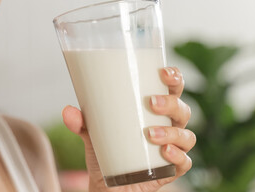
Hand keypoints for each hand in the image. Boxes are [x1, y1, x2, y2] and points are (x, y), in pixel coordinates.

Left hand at [62, 67, 195, 191]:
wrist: (108, 184)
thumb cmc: (107, 150)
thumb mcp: (91, 133)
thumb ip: (80, 122)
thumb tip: (68, 111)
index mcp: (155, 110)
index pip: (173, 89)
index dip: (174, 78)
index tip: (163, 72)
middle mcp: (169, 126)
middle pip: (182, 109)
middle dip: (171, 103)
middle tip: (151, 103)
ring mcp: (173, 148)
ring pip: (186, 136)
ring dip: (172, 132)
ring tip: (150, 134)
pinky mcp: (171, 170)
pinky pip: (184, 163)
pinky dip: (178, 156)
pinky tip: (165, 153)